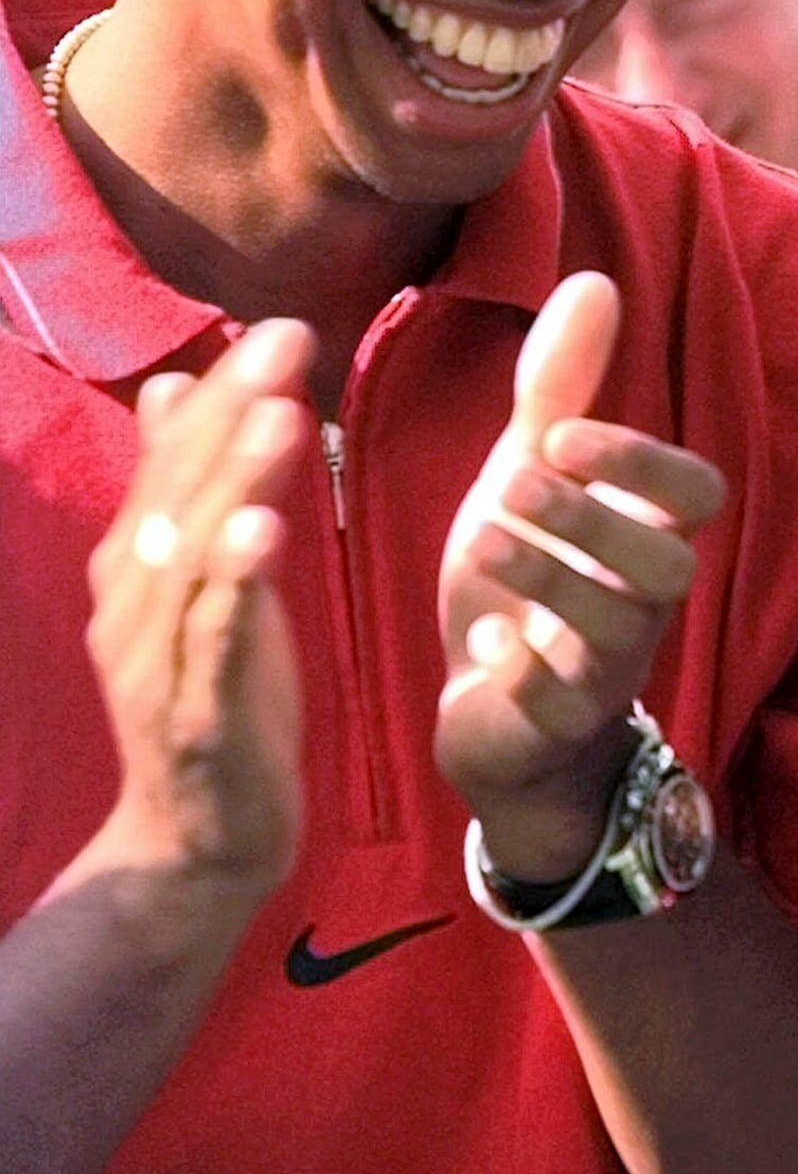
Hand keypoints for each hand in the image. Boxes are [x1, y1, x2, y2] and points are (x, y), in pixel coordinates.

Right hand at [86, 321, 313, 894]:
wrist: (199, 845)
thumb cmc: (217, 704)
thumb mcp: (206, 588)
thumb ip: (187, 496)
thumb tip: (170, 390)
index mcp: (141, 567)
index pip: (177, 463)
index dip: (224, 394)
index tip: (277, 327)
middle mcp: (135, 602)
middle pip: (179, 490)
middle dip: (231, 411)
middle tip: (285, 337)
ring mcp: (158, 658)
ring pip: (190, 553)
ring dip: (230, 479)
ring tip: (276, 412)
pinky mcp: (193, 713)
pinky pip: (211, 637)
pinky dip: (232, 582)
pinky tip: (263, 529)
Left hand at [435, 273, 724, 877]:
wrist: (490, 708)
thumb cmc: (524, 578)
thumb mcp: (529, 473)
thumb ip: (559, 389)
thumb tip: (596, 279)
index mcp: (646, 536)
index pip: (698, 495)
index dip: (642, 463)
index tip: (561, 436)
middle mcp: (644, 605)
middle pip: (669, 566)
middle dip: (592, 517)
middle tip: (513, 479)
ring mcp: (607, 671)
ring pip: (619, 632)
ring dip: (551, 577)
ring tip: (483, 539)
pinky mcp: (557, 726)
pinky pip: (561, 704)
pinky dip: (523, 669)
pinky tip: (484, 646)